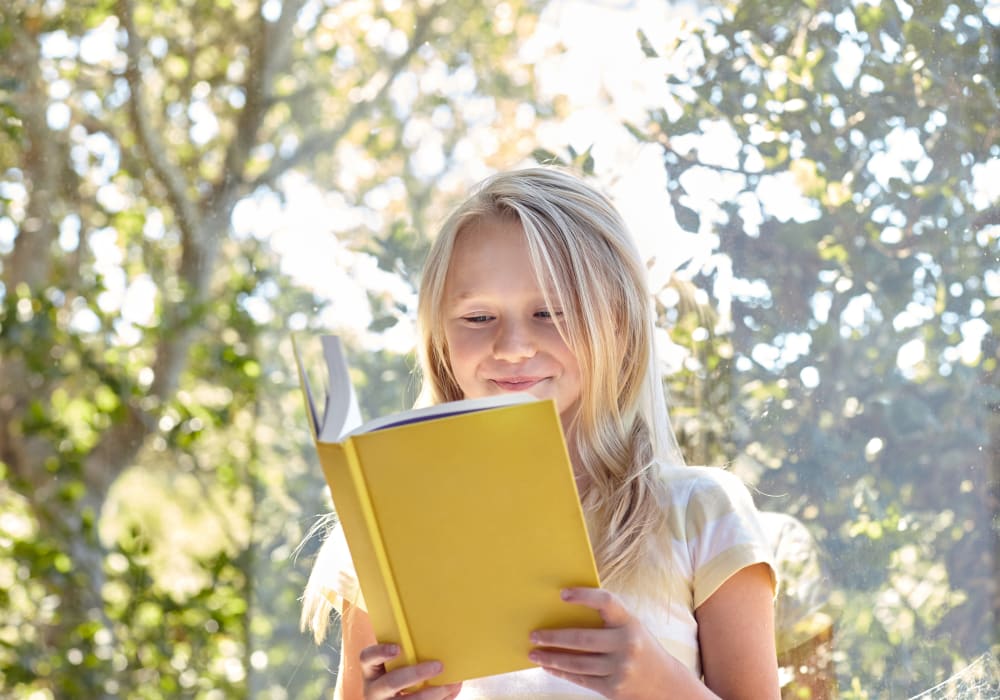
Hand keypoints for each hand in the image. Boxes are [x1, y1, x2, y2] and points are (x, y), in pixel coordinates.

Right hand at [358, 643, 461, 699]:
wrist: (392, 699)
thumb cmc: (399, 676)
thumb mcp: (395, 667)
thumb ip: (409, 655)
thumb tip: (443, 645)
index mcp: (371, 671)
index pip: (366, 658)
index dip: (380, 652)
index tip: (397, 648)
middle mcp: (374, 690)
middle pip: (390, 683)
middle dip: (416, 674)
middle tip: (438, 666)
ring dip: (432, 694)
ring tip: (450, 685)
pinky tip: (450, 693)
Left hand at [528, 588, 680, 699]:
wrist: (666, 684)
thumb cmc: (640, 648)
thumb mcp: (631, 628)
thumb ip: (607, 620)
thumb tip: (564, 614)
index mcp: (630, 622)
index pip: (606, 602)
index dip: (584, 596)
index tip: (562, 594)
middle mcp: (627, 644)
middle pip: (582, 639)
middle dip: (553, 637)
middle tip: (534, 635)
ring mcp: (621, 669)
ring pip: (577, 663)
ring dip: (552, 657)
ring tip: (535, 652)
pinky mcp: (614, 689)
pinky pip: (581, 679)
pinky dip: (562, 672)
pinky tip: (549, 666)